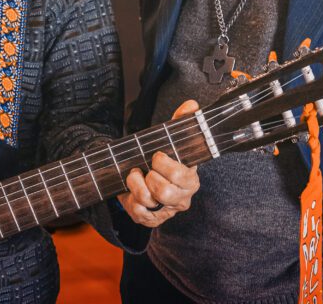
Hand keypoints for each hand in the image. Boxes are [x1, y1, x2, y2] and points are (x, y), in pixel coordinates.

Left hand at [117, 100, 200, 227]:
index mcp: (190, 180)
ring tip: (135, 175)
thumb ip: (181, 122)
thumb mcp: (171, 141)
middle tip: (146, 168)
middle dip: (150, 176)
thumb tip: (192, 104)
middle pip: (165, 192)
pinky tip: (131, 191)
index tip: (156, 155)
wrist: (147, 177)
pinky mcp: (151, 219)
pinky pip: (138, 213)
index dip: (163, 164)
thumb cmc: (163, 160)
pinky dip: (130, 200)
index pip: (180, 175)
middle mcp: (181, 199)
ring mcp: (166, 211)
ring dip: (135, 184)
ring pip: (148, 200)